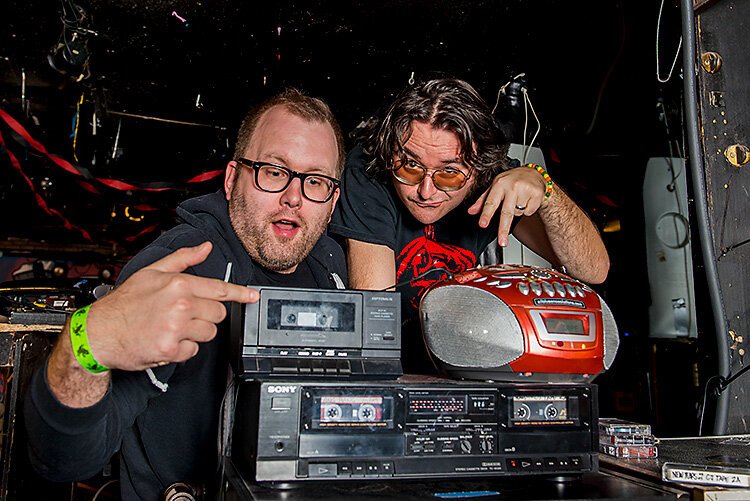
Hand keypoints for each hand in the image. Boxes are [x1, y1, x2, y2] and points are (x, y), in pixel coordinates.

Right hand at [86, 242, 258, 370]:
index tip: (253, 296)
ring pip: (209, 333)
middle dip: (206, 314)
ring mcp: (177, 329)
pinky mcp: (171, 350)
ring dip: (196, 333)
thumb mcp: (151, 272)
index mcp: (179, 285)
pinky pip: (194, 351)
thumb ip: (182, 259)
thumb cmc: (124, 303)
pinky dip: (183, 349)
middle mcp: (181, 306)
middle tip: (184, 314)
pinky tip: (167, 340)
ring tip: (173, 327)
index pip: (219, 289)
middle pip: (218, 313)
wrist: (99, 333)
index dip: (240, 293)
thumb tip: (205, 247)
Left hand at [467, 166, 547, 245]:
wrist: (534, 173)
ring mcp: (525, 190)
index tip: (483, 224)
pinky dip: (527, 210)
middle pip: (506, 212)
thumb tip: (471, 211)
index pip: (491, 202)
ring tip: (518, 200)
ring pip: (518, 213)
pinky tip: (527, 200)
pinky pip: (529, 212)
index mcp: (499, 184)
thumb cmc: (512, 180)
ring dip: (517, 211)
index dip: (486, 215)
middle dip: (503, 229)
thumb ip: (483, 200)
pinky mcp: (537, 194)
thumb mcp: (495, 185)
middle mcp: (512, 186)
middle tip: (502, 242)